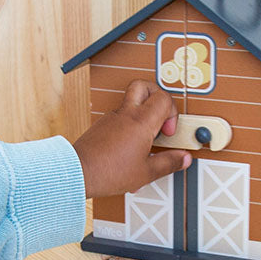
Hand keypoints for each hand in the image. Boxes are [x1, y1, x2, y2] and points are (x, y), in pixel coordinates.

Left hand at [72, 80, 190, 198]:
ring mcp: (111, 118)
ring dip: (142, 114)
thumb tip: (182, 158)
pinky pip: (119, 118)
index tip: (168, 132)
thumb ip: (168, 163)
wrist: (77, 173)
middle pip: (144, 86)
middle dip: (156, 97)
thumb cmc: (108, 172)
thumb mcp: (146, 172)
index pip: (163, 98)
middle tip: (160, 117)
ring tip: (146, 138)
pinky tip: (130, 148)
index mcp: (141, 122)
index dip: (172, 113)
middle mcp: (125, 114)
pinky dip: (128, 127)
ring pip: (130, 102)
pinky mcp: (101, 126)